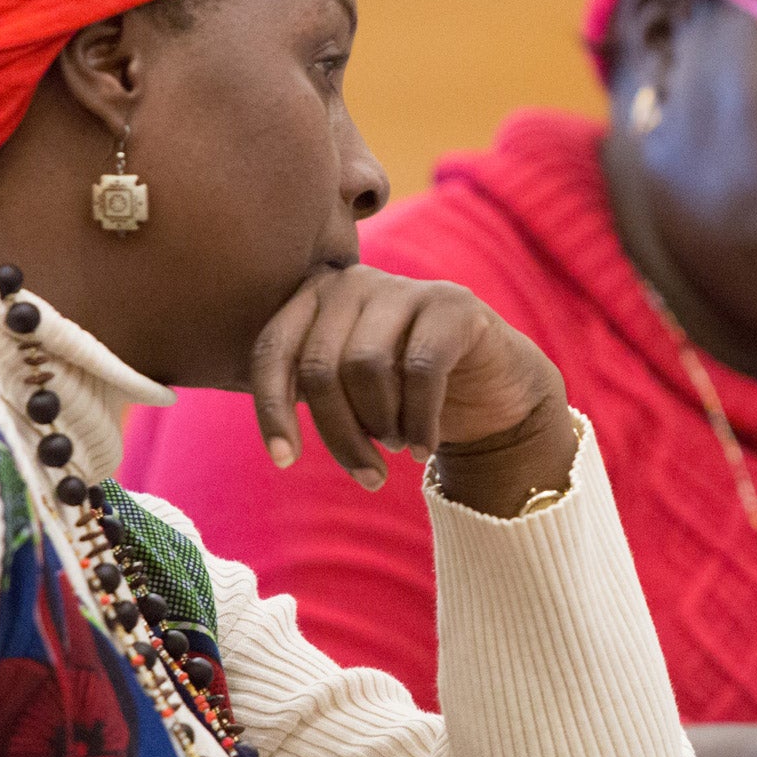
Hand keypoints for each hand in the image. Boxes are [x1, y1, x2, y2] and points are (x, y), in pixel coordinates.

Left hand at [248, 265, 575, 517]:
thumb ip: (302, 388)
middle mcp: (354, 281)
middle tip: (367, 475)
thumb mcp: (345, 390)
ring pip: (365, 368)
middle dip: (340, 435)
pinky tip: (427, 447)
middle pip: (319, 368)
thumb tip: (263, 430)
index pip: (273, 350)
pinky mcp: (454, 306)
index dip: (271, 410)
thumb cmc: (403, 395)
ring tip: (400, 445)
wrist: (494, 390)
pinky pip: (421, 372)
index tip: (285, 462)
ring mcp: (407, 287)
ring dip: (381, 427)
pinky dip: (419, 423)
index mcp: (314, 298)